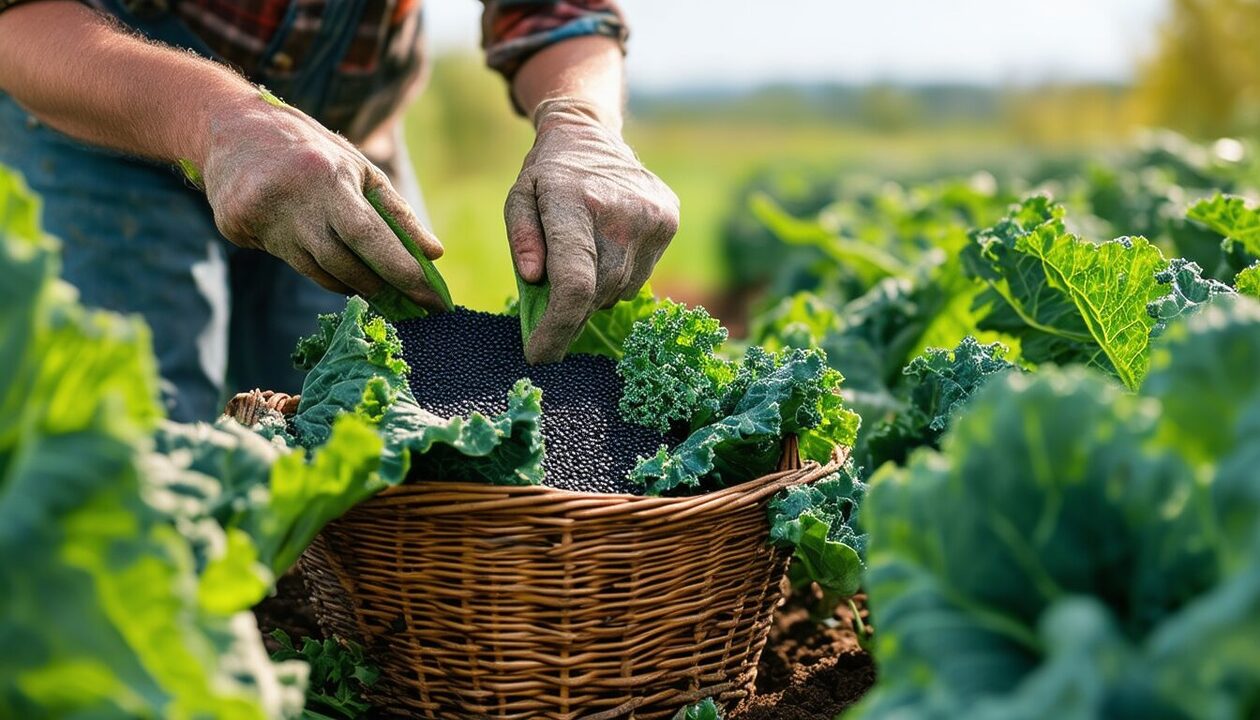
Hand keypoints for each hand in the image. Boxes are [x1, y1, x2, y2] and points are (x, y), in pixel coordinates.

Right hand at [200, 95, 445, 307]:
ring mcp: (258, 215)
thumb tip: (433, 254)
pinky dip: (319, 269)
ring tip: (374, 283)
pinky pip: (291, 262)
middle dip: (380, 285)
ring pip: (317, 271)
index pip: (368, 234)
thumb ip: (396, 212)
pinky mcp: (236, 227)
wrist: (232, 127)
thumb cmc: (311, 151)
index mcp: (326, 175)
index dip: (399, 269)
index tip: (431, 297)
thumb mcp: (358, 168)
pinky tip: (331, 262)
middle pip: (342, 262)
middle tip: (409, 302)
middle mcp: (290, 197)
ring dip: (352, 283)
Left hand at [506, 97, 679, 362]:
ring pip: (619, 290)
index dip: (557, 328)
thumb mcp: (519, 199)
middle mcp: (619, 211)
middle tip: (552, 310)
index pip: (574, 283)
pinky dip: (617, 276)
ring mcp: (651, 217)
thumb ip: (522, 239)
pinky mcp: (668, 221)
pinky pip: (639, 276)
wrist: (592, 136)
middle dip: (570, 314)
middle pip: (596, 293)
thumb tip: (533, 279)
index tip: (540, 355)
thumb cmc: (547, 176)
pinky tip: (607, 247)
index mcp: (572, 202)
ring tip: (583, 259)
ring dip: (596, 292)